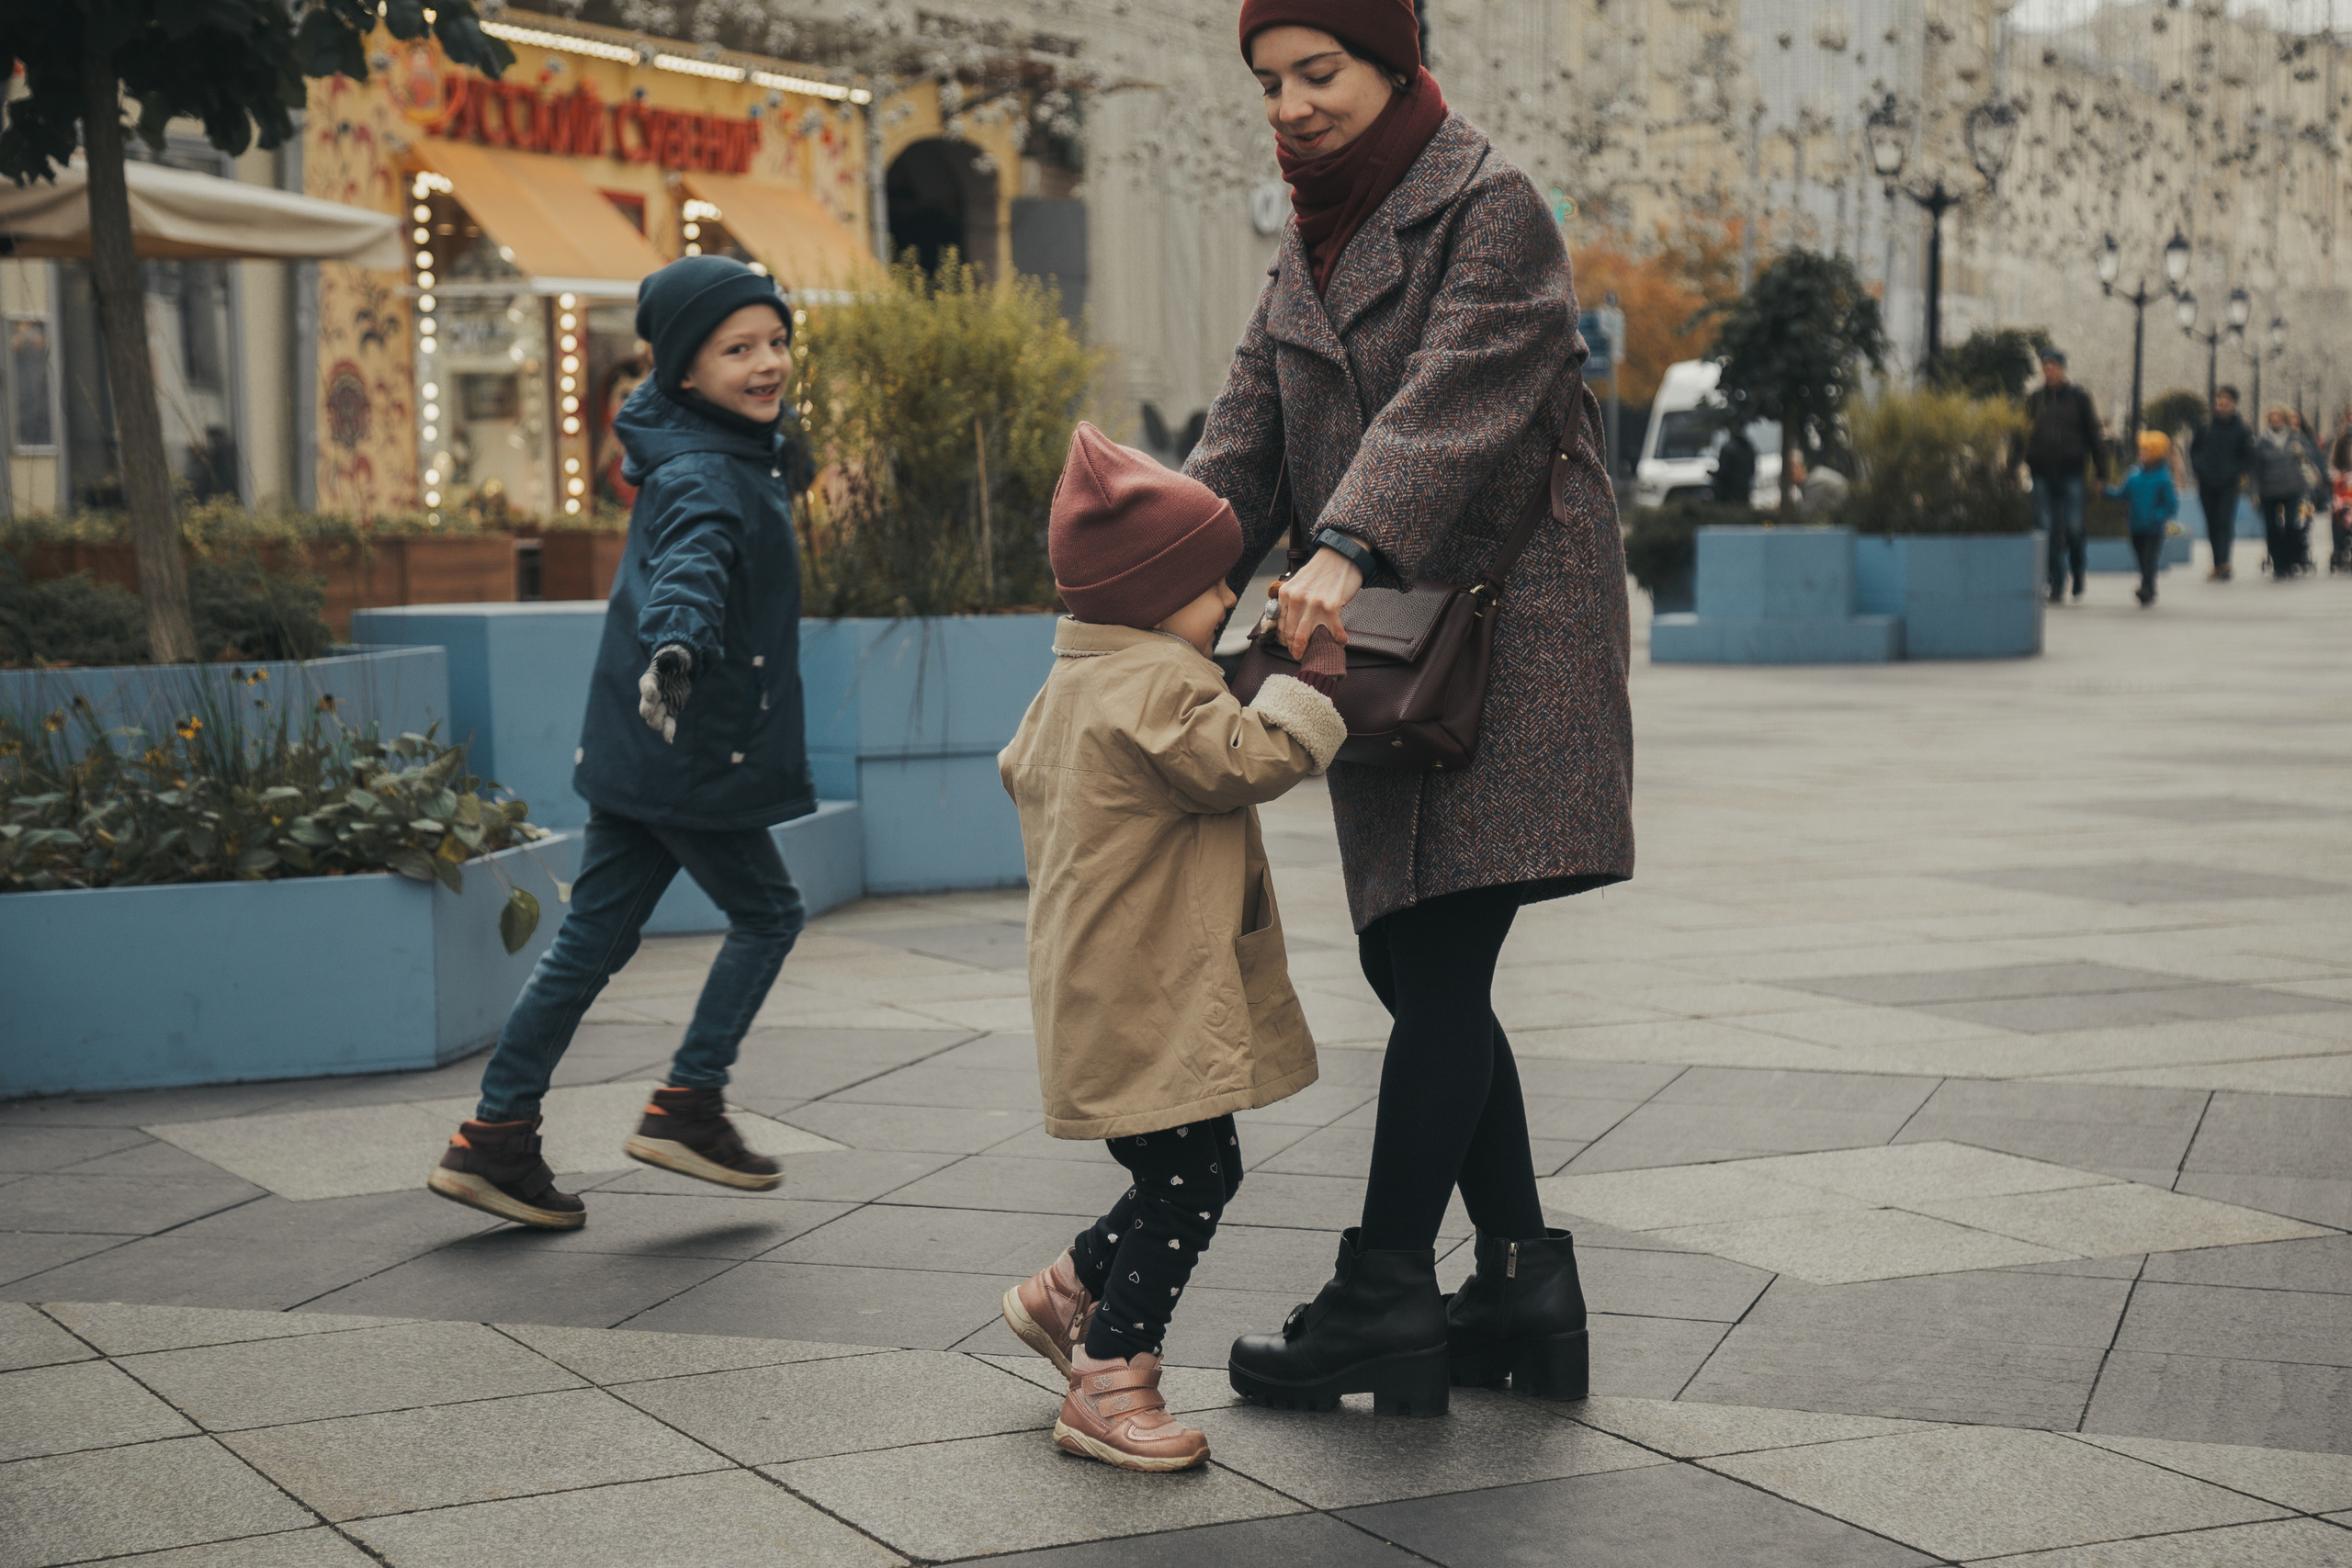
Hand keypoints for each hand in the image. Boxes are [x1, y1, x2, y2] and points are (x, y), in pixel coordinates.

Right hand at [637, 645, 692, 742]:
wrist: (679, 669)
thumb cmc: (674, 660)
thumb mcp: (673, 656)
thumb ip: (669, 657)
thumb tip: (667, 657)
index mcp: (650, 679)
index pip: (646, 685)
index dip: (648, 690)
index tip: (654, 692)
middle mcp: (652, 695)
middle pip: (645, 707)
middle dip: (649, 710)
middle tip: (656, 708)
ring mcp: (661, 705)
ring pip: (654, 719)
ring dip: (658, 721)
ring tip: (663, 721)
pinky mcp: (671, 711)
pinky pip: (668, 724)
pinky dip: (668, 731)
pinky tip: (669, 740)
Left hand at [1276, 543, 1365, 660]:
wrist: (1341, 555)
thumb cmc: (1321, 570)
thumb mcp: (1297, 582)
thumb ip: (1289, 599)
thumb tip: (1284, 621)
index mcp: (1285, 593)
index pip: (1279, 624)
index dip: (1283, 639)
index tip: (1288, 646)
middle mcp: (1296, 599)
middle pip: (1289, 633)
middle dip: (1293, 648)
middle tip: (1299, 654)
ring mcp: (1313, 604)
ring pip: (1303, 637)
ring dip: (1307, 649)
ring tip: (1314, 653)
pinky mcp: (1331, 607)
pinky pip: (1333, 632)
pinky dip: (1338, 639)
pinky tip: (1340, 641)